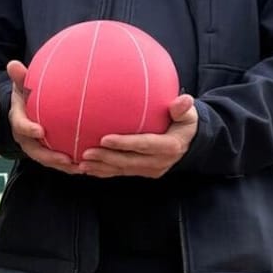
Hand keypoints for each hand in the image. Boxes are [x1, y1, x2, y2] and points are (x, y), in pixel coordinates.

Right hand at [6, 60, 80, 173]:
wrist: (26, 108)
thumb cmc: (26, 94)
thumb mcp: (22, 85)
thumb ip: (20, 77)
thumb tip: (13, 64)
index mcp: (18, 119)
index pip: (20, 125)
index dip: (28, 129)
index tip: (40, 131)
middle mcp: (25, 137)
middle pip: (34, 150)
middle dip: (49, 157)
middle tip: (65, 159)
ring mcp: (35, 146)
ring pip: (46, 159)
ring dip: (61, 165)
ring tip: (79, 167)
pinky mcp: (45, 152)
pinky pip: (56, 161)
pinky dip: (69, 165)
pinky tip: (85, 166)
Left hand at [78, 94, 197, 177]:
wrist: (190, 142)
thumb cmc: (185, 122)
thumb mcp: (188, 115)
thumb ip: (182, 108)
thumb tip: (185, 99)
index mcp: (169, 146)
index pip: (143, 145)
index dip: (124, 143)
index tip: (104, 138)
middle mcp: (159, 162)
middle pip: (129, 161)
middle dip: (106, 158)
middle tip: (85, 153)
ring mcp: (151, 169)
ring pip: (123, 169)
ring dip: (102, 167)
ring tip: (81, 164)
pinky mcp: (144, 172)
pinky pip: (122, 172)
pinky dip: (105, 172)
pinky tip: (88, 170)